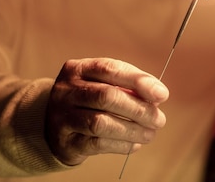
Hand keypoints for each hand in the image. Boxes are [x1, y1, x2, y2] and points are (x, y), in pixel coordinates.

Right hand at [45, 58, 168, 165]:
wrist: (52, 126)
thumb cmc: (88, 100)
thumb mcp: (102, 84)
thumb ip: (128, 85)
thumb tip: (157, 95)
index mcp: (77, 69)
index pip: (109, 69)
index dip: (138, 81)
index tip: (162, 94)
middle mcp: (65, 90)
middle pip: (106, 96)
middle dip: (138, 108)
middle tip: (159, 119)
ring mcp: (62, 117)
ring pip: (101, 123)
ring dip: (132, 129)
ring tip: (150, 134)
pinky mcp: (65, 142)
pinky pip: (97, 144)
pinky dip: (121, 145)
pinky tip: (135, 144)